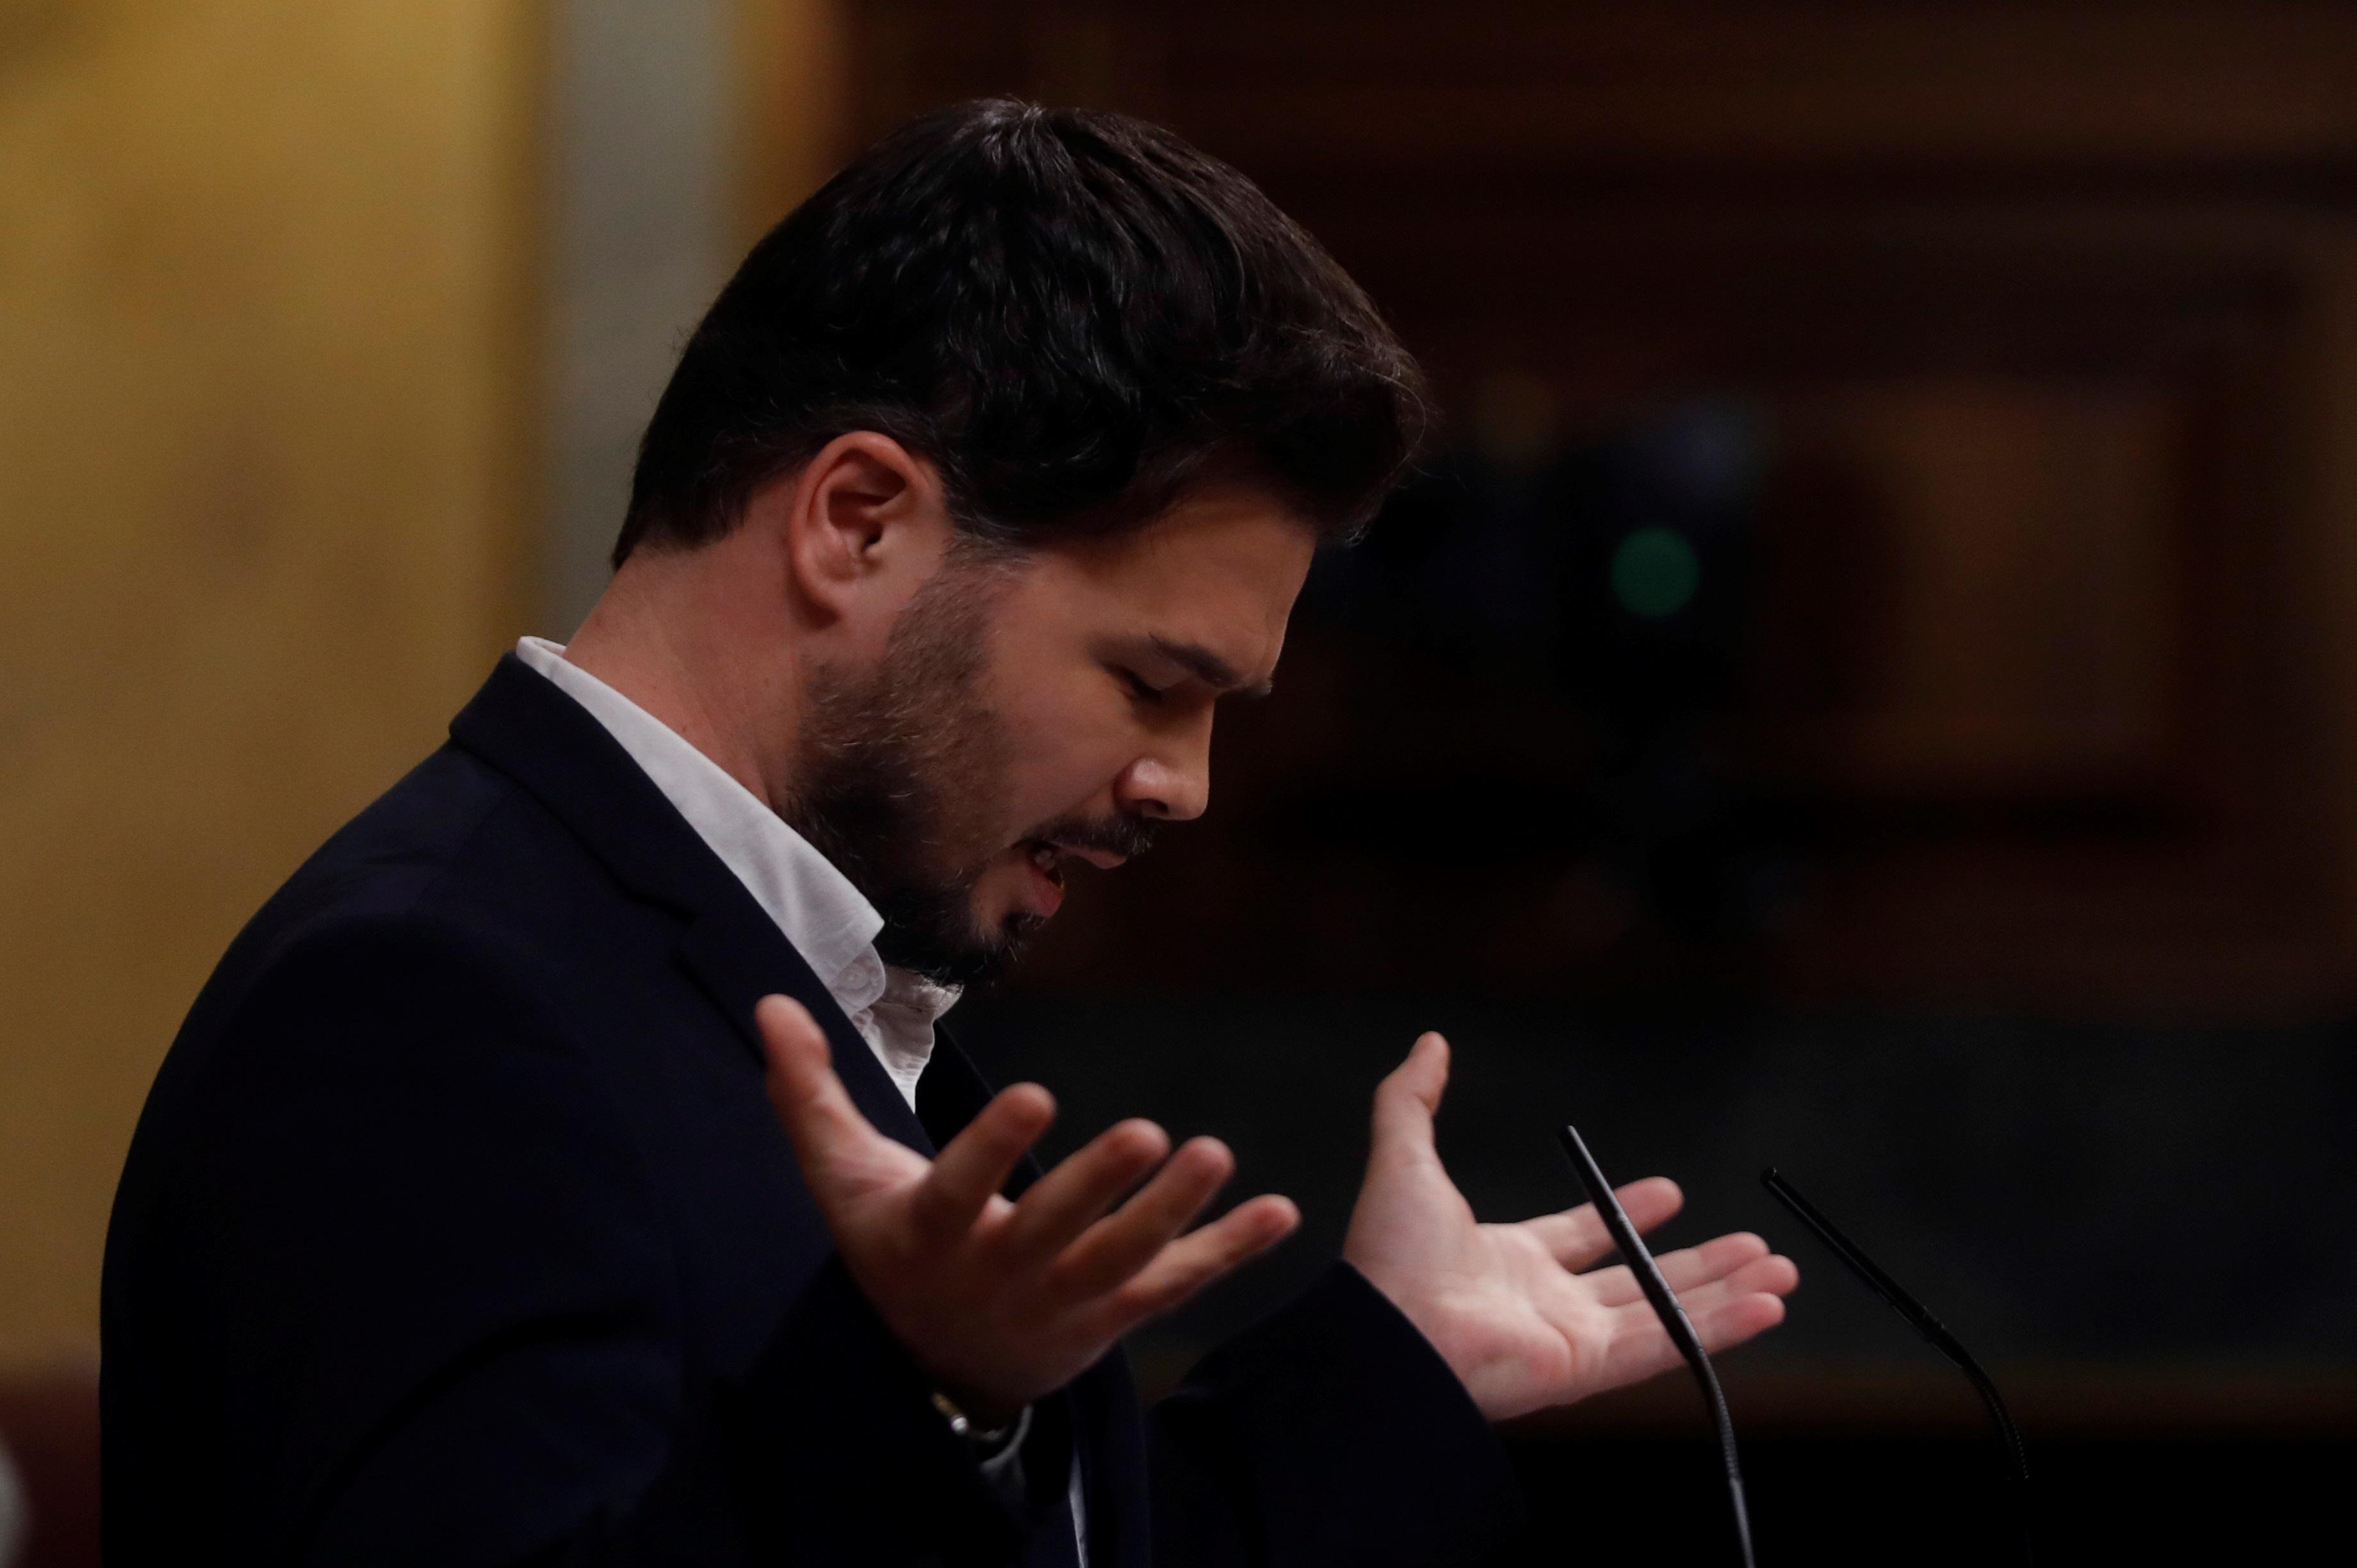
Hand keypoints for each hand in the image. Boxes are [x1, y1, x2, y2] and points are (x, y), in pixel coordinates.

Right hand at [758, 995, 1299, 1422]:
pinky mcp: (1113, 1318)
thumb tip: (771, 1004)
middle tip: (1149, 1132)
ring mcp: (1063, 1301)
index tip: (1037, 1093)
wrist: (934, 1370)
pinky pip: (1175, 1287)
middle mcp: (1000, 1274)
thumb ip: (808, 1093)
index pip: (961, 1189)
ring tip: (1214, 1153)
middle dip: (1099, 1187)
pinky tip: (1280, 1212)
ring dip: (1175, 1213)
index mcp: (931, 1234)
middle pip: (1054, 1231)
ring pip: (1124, 1261)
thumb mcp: (840, 1180)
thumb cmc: (888, 1247)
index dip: (996, 1148)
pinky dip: (1228, 1252)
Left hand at [1343, 1033, 1797, 1422]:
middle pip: (1641, 1280)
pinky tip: (1766, 1306)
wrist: (1387, 1334)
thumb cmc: (1389, 1258)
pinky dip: (1720, 1327)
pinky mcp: (1589, 1368)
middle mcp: (1545, 1302)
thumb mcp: (1403, 1158)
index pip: (1582, 1236)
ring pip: (1668, 1312)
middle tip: (1753, 1243)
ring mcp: (1571, 1338)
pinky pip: (1667, 1343)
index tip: (1671, 1194)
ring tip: (1779, 1271)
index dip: (1626, 1214)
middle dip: (1701, 1263)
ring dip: (1728, 1292)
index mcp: (1507, 1259)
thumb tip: (1429, 1044)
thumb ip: (1414, 1100)